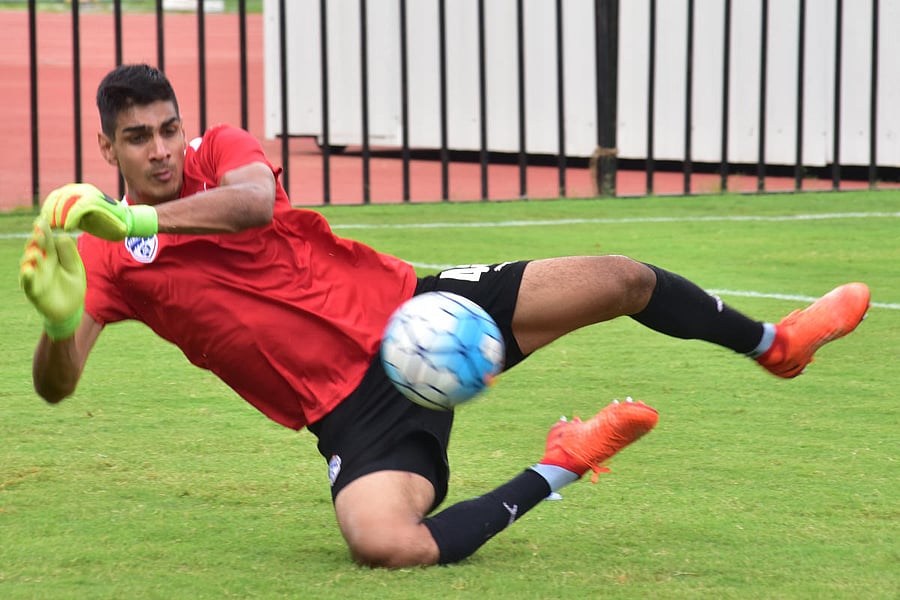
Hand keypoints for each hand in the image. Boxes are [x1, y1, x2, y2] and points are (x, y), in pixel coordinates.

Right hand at [20, 218, 85, 339]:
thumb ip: (69, 254)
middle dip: (36, 238)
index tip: (43, 218)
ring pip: (28, 263)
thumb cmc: (72, 286)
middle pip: (35, 247)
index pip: (46, 240)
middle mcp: (40, 263)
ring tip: (37, 252)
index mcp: (52, 256)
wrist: (70, 309)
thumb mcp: (75, 269)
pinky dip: (26, 276)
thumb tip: (63, 235)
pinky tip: (28, 270)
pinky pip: (27, 282)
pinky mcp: (33, 290)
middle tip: (39, 228)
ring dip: (31, 256)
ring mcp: (35, 276)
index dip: (44, 229)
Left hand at [41, 183, 157, 240]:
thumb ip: (66, 215)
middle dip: (50, 212)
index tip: (46, 224)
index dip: (47, 209)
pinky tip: (68, 228)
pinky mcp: (96, 201)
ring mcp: (90, 193)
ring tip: (59, 228)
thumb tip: (47, 219)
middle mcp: (83, 189)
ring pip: (65, 200)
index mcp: (77, 191)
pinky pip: (78, 208)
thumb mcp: (80, 218)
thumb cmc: (103, 223)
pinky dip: (70, 218)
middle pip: (57, 196)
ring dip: (59, 215)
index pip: (55, 196)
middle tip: (50, 227)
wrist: (126, 224)